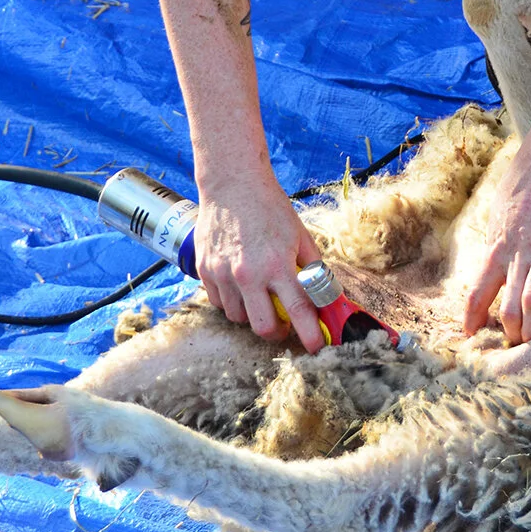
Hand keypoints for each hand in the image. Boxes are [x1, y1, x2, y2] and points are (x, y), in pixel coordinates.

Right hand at [194, 178, 326, 352]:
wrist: (232, 184)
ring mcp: (223, 273)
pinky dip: (231, 301)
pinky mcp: (204, 270)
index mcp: (278, 264)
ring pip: (238, 318)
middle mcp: (248, 274)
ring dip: (253, 313)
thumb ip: (313, 268)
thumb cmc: (270, 208)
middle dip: (277, 332)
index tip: (316, 347)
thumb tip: (326, 295)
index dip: (309, 335)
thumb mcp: (301, 235)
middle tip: (283, 323)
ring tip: (260, 294)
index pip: (298, 311)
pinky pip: (219, 303)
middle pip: (262, 327)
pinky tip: (240, 285)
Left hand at [463, 141, 530, 343]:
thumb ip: (495, 244)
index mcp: (496, 247)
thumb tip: (490, 267)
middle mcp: (517, 254)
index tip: (469, 332)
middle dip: (508, 329)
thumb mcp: (497, 216)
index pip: (479, 289)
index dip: (472, 315)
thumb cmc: (522, 188)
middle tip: (512, 342)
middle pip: (507, 303)